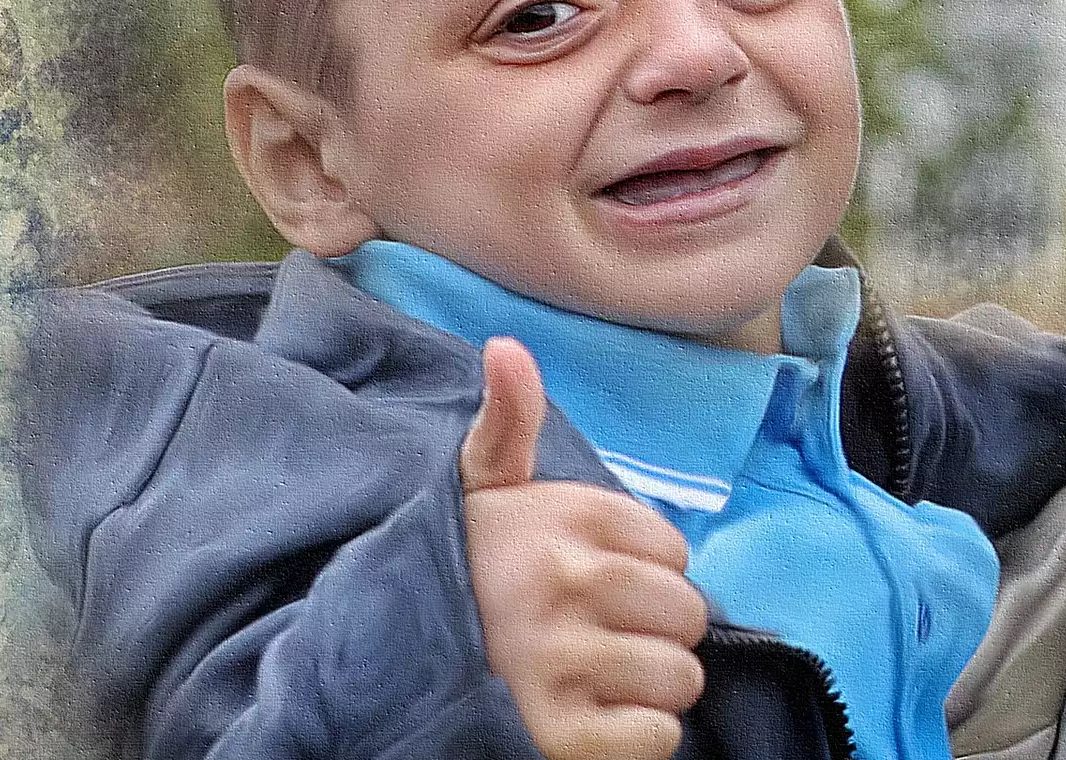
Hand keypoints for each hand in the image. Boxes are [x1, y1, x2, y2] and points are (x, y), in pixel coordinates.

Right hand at [462, 337, 707, 759]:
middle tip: (598, 640)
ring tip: (591, 680)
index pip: (674, 553)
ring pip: (679, 679)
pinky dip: (632, 740)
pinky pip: (656, 738)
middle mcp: (567, 583)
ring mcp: (564, 661)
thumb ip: (508, 421)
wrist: (377, 669)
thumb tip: (507, 345)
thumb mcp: (476, 489)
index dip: (643, 575)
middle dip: (653, 633)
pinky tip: (588, 722)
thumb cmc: (454, 571)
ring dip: (645, 690)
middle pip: (688, 616)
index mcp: (564, 518)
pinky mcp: (561, 736)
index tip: (592, 585)